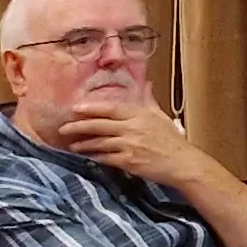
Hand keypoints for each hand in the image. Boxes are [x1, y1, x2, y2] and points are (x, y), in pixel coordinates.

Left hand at [52, 98, 210, 190]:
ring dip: (83, 144)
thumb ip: (148, 100)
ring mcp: (130, 145)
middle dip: (79, 126)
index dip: (91, 108)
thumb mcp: (161, 116)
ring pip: (100, 142)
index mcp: (140, 114)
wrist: (182, 163)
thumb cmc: (172, 140)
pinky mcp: (129, 161)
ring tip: (71, 145)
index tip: (75, 108)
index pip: (111, 108)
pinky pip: (106, 158)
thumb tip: (146, 84)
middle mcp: (133, 128)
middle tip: (63, 128)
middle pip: (100, 125)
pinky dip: (94, 157)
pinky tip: (86, 156)